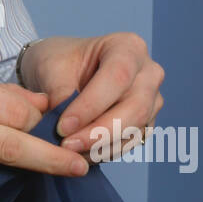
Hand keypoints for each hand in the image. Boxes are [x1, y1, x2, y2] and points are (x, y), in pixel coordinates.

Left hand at [18, 34, 164, 161]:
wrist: (62, 71)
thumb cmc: (60, 62)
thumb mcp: (51, 68)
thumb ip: (60, 94)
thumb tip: (66, 127)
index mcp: (128, 47)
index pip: (117, 77)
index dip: (91, 105)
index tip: (63, 126)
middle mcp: (148, 72)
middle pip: (134, 107)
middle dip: (99, 132)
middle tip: (66, 146)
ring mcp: (151, 99)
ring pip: (135, 129)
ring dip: (101, 146)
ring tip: (69, 153)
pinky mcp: (145, 123)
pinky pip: (131, 143)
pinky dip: (106, 152)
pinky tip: (81, 154)